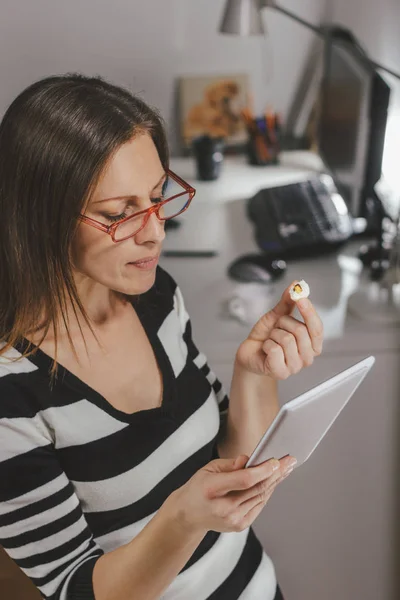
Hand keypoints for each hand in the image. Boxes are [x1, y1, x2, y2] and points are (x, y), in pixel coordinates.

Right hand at [163, 454, 296, 534]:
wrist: (189, 515)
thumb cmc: (199, 487)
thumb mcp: (209, 468)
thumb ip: (231, 464)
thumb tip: (251, 459)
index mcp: (212, 489)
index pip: (244, 480)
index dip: (262, 470)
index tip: (276, 461)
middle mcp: (223, 508)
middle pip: (257, 488)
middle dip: (276, 473)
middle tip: (290, 460)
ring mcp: (233, 519)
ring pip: (261, 497)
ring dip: (276, 482)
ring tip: (286, 468)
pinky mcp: (240, 525)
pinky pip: (259, 505)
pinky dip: (268, 492)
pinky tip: (274, 481)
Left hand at [235, 281, 323, 378]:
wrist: (249, 352)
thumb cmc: (266, 337)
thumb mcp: (276, 316)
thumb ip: (288, 302)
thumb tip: (296, 285)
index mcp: (312, 344)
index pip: (317, 327)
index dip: (309, 311)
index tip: (300, 297)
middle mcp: (307, 357)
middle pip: (301, 331)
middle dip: (283, 323)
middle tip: (276, 327)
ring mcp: (295, 366)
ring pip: (287, 339)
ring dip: (273, 335)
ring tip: (270, 339)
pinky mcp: (281, 372)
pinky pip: (275, 350)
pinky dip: (266, 345)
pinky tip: (265, 349)